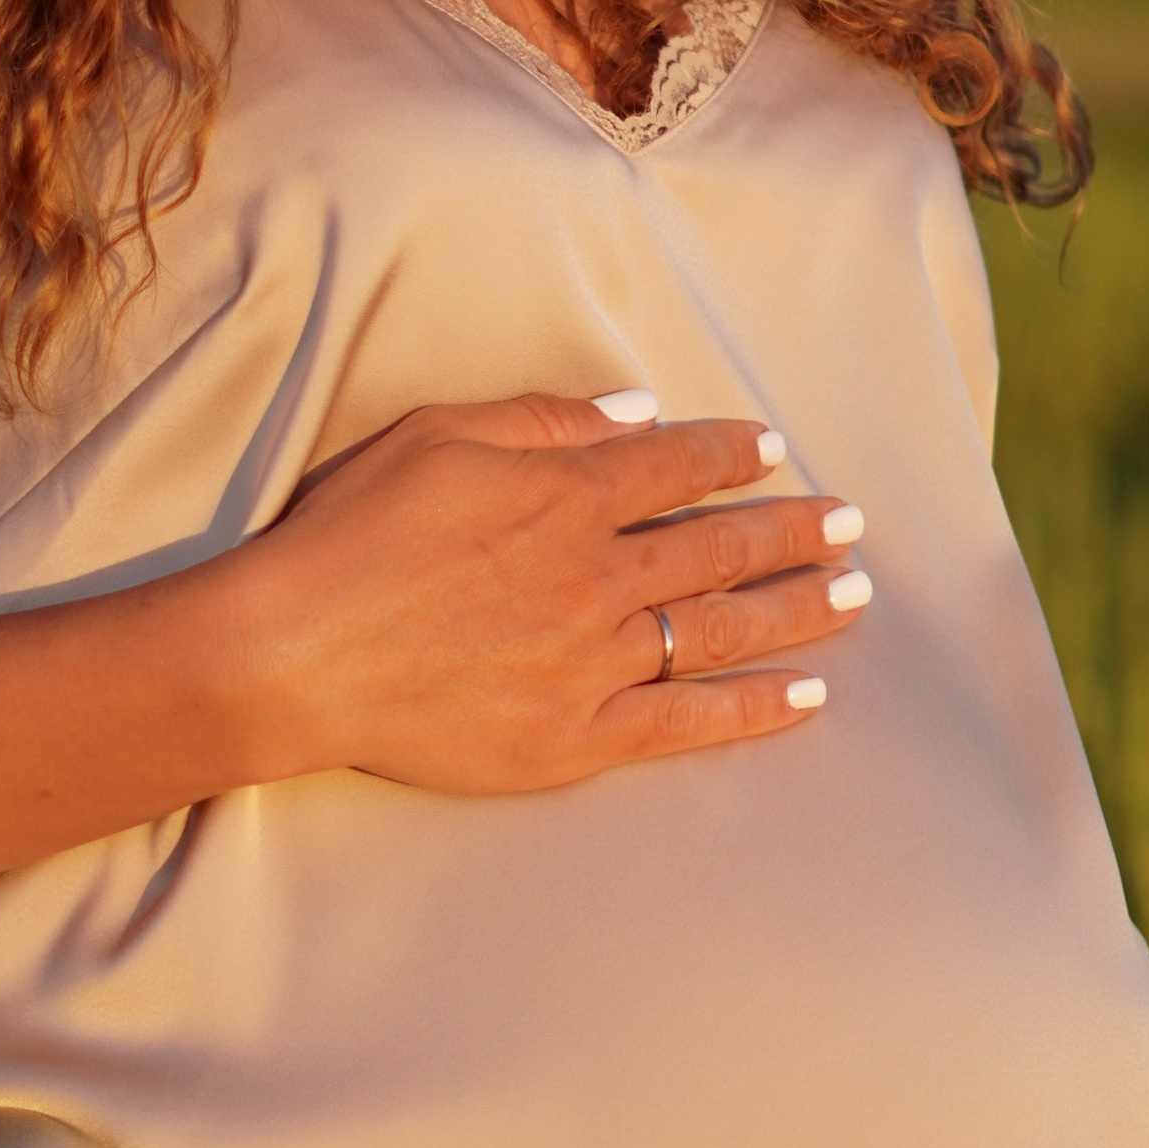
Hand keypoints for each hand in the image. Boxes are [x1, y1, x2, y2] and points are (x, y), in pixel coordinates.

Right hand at [246, 391, 871, 794]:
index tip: (775, 449)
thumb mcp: (435, 436)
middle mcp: (597, 574)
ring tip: (856, 593)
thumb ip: (544, 421)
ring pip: (722, 628)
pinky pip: (687, 720)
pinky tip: (808, 695)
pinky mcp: (577, 736)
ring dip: (799, 608)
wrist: (293, 656)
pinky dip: (755, 708)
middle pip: (720, 546)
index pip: (676, 465)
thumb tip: (636, 411)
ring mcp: (593, 661)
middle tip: (851, 522)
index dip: (733, 453)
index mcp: (564, 494)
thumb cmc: (349, 535)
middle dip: (795, 530)